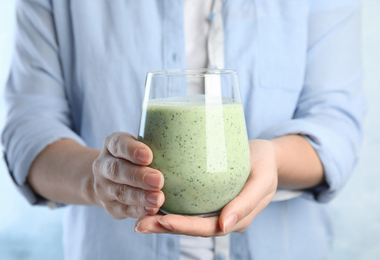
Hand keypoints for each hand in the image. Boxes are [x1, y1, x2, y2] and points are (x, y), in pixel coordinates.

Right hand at [92, 132, 164, 218]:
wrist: (110, 178)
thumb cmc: (136, 158)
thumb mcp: (140, 145)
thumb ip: (156, 145)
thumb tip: (184, 149)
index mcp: (112, 145)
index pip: (119, 144)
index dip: (132, 150)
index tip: (148, 156)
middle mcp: (103, 165)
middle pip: (117, 170)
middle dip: (138, 176)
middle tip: (158, 180)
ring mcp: (104, 187)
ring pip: (121, 192)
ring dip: (140, 196)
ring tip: (158, 199)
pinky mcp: (111, 206)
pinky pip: (124, 209)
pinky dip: (139, 210)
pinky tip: (152, 210)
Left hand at [133, 139, 277, 235]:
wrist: (263, 155)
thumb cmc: (264, 165)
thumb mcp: (262, 181)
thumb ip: (246, 204)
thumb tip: (225, 227)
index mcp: (234, 219)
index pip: (206, 228)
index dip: (184, 227)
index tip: (163, 221)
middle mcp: (219, 218)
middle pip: (189, 226)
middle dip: (163, 227)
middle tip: (139, 224)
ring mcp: (211, 208)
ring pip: (184, 217)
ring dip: (160, 220)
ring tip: (137, 218)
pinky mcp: (204, 196)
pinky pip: (185, 204)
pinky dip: (167, 206)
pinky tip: (148, 200)